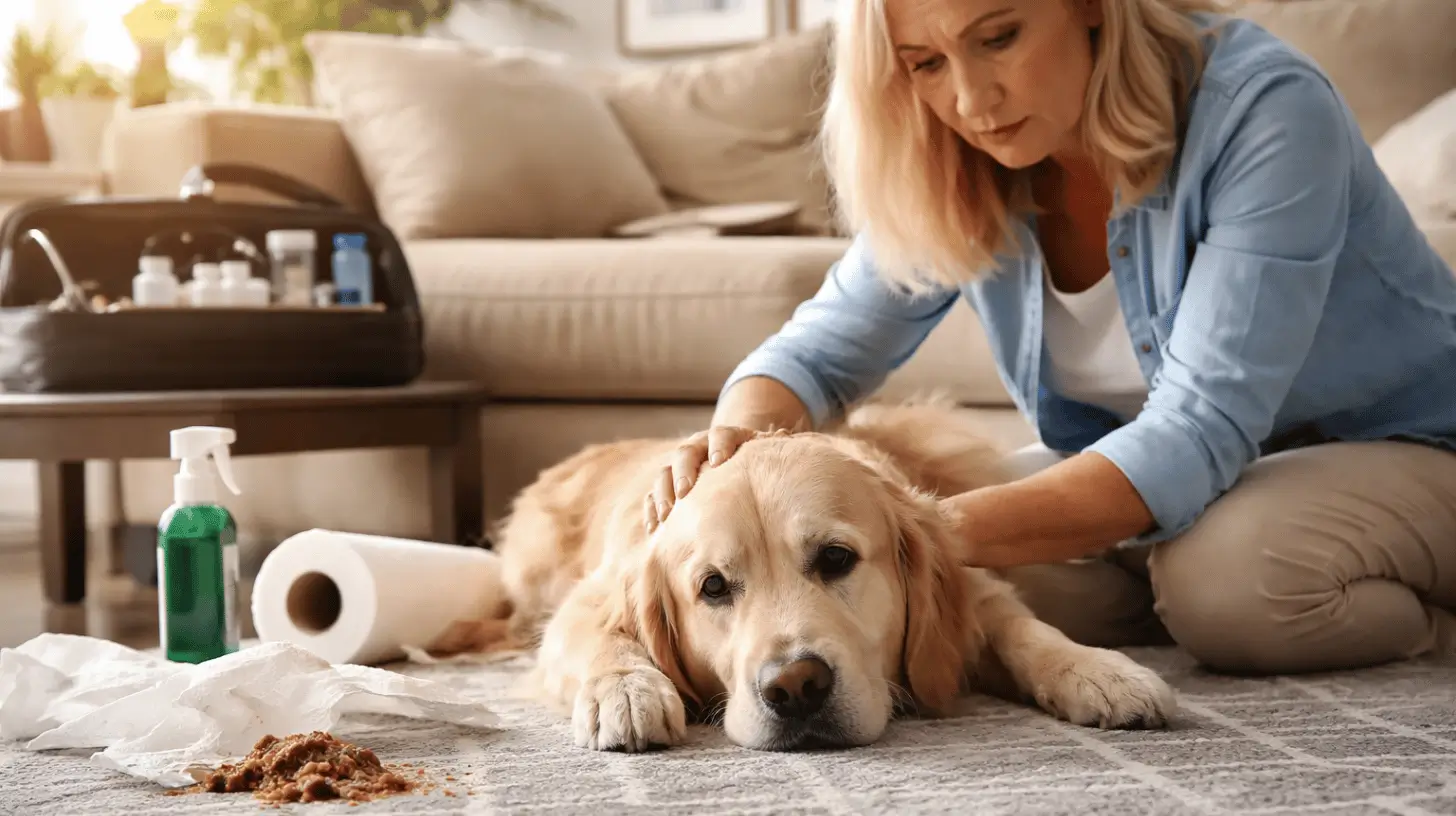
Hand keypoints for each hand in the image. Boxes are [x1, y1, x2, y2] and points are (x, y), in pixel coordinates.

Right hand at [643, 426, 789, 531]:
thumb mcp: (765, 454)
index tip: (718, 461)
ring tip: (667, 514)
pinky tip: (655, 529)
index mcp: (724, 437)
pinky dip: (652, 511)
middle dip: (684, 471)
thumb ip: (773, 446)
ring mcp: (680, 467)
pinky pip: (653, 496)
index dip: (719, 445)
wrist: (734, 463)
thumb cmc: (756, 464)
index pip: (720, 435)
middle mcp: (698, 448)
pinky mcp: (668, 487)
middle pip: (685, 453)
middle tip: (685, 491)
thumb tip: (785, 437)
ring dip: (664, 493)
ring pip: (664, 474)